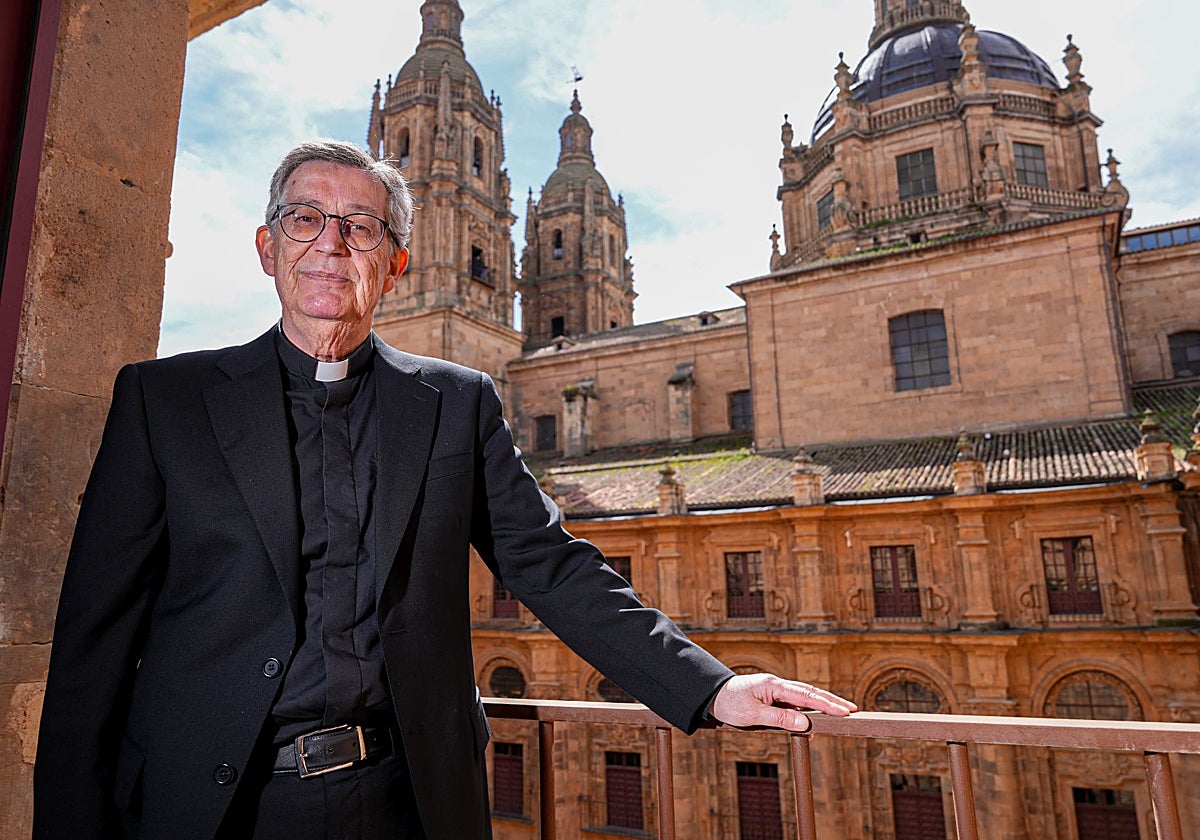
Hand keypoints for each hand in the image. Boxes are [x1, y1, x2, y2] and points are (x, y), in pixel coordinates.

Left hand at [710, 674, 857, 732]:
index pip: (806, 696)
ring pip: (804, 697)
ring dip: (822, 704)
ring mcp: (776, 690)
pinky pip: (794, 703)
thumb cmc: (730, 704)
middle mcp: (778, 685)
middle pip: (810, 692)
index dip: (826, 704)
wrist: (713, 695)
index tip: (844, 711)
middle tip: (852, 710)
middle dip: (832, 701)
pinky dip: (807, 710)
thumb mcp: (753, 715)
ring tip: (841, 712)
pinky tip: (814, 722)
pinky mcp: (773, 696)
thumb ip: (779, 720)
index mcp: (774, 686)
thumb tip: (805, 724)